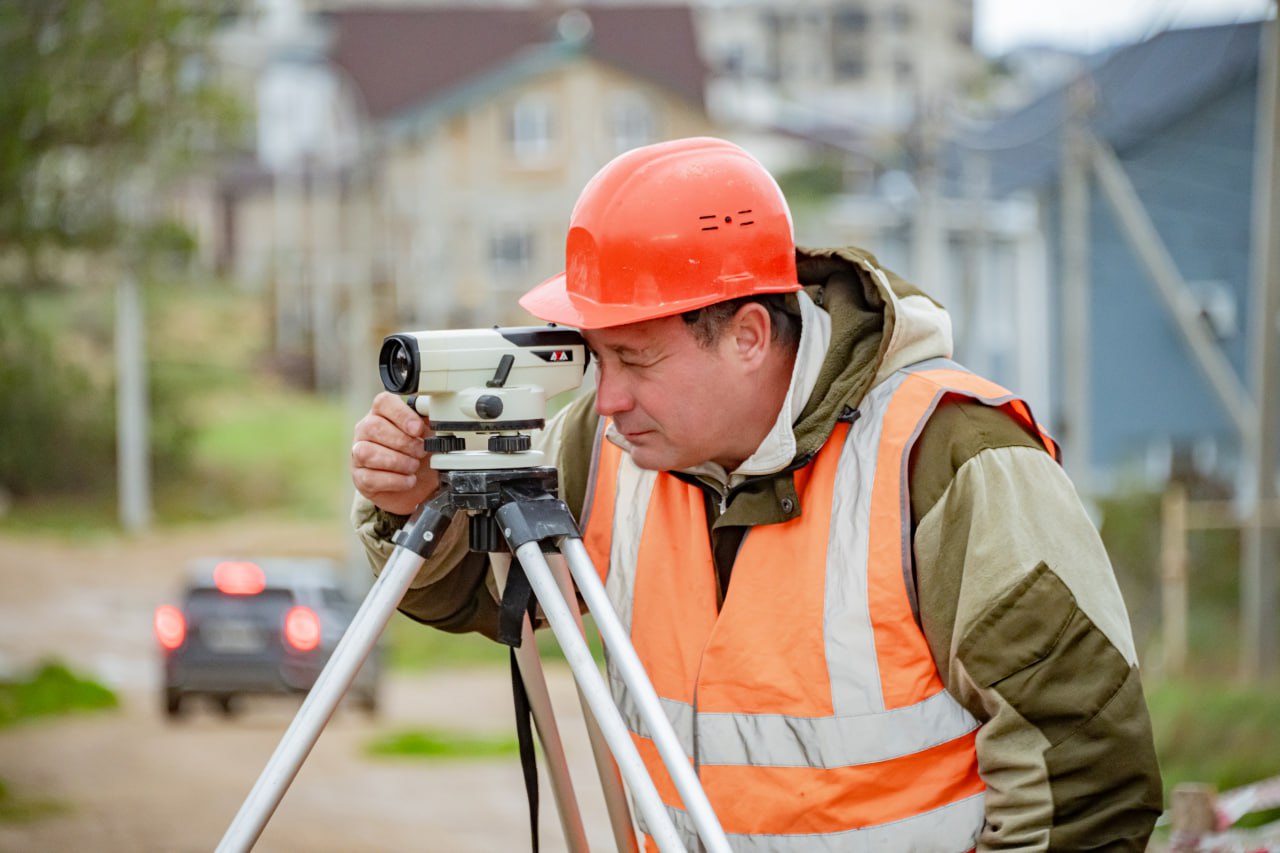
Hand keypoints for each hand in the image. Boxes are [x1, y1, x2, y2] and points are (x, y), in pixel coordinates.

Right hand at [351, 392, 439, 514]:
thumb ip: (429, 420)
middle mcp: (365, 430)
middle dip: (403, 442)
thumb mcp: (428, 433)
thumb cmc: (420, 452)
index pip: (383, 402)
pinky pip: (369, 478)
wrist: (419, 483)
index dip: (402, 415)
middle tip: (421, 451)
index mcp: (382, 412)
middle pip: (374, 427)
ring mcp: (358, 454)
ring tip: (414, 466)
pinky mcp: (360, 478)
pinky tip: (409, 480)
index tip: (418, 429)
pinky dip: (395, 481)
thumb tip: (436, 412)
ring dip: (398, 461)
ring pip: (367, 452)